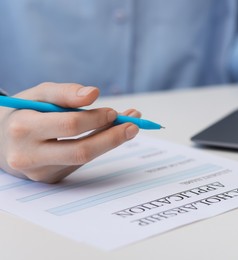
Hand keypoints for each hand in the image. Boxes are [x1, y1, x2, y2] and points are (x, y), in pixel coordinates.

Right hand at [0, 83, 139, 182]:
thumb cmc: (25, 113)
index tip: (114, 111)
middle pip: (81, 150)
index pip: (69, 125)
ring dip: (111, 143)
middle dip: (112, 137)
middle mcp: (29, 155)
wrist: (1, 140)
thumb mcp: (38, 94)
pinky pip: (80, 163)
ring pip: (84, 160)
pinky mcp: (50, 179)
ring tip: (129, 128)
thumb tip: (94, 93)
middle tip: (134, 124)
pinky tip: (110, 135)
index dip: (96, 118)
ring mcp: (40, 172)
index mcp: (24, 128)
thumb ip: (65, 92)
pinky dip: (99, 148)